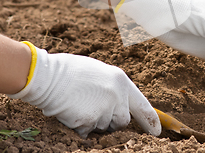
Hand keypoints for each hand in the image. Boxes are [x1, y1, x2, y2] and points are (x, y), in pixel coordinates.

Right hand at [8, 43, 160, 137]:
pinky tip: (72, 111)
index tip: (156, 131)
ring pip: (104, 127)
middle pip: (123, 121)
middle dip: (111, 121)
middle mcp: (117, 96)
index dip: (150, 120)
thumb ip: (113, 87)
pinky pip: (88, 132)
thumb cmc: (70, 71)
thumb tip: (119, 101)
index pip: (142, 105)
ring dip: (94, 122)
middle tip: (93, 108)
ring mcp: (104, 110)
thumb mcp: (99, 72)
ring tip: (79, 104)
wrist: (47, 76)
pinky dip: (80, 127)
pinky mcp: (90, 121)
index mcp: (121, 81)